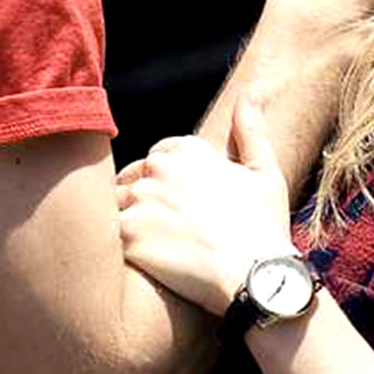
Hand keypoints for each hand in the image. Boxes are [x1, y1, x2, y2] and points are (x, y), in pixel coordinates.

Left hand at [116, 102, 294, 315]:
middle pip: (132, 178)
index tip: (184, 208)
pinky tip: (143, 263)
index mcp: (187, 149)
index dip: (168, 184)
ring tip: (154, 249)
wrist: (257, 279)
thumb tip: (249, 94)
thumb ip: (250, 130)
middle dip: (143, 201)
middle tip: (169, 234)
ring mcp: (140, 200)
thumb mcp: (264, 172)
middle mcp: (159, 166)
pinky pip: (108, 237)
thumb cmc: (264, 228)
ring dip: (128, 223)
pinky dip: (122, 249)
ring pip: (115, 205)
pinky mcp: (127, 235)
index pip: (157, 156)